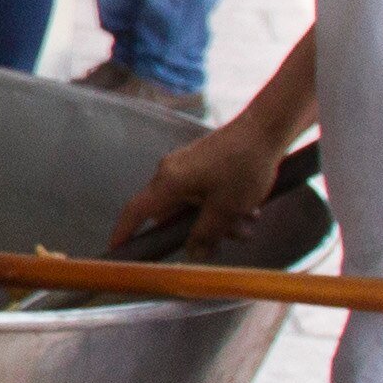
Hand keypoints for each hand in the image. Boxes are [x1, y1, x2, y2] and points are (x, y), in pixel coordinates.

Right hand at [114, 106, 291, 258]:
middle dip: (199, 230)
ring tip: (248, 221)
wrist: (265, 129)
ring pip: (193, 206)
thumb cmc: (243, 166)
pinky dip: (221, 205)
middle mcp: (171, 172)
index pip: (136, 210)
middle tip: (229, 239)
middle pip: (172, 213)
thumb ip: (206, 234)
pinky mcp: (203, 163)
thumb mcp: (227, 208)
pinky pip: (203, 193)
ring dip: (218, 219)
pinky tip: (248, 208)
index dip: (124, 231)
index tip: (116, 250)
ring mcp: (187, 166)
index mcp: (169, 181)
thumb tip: (193, 253)